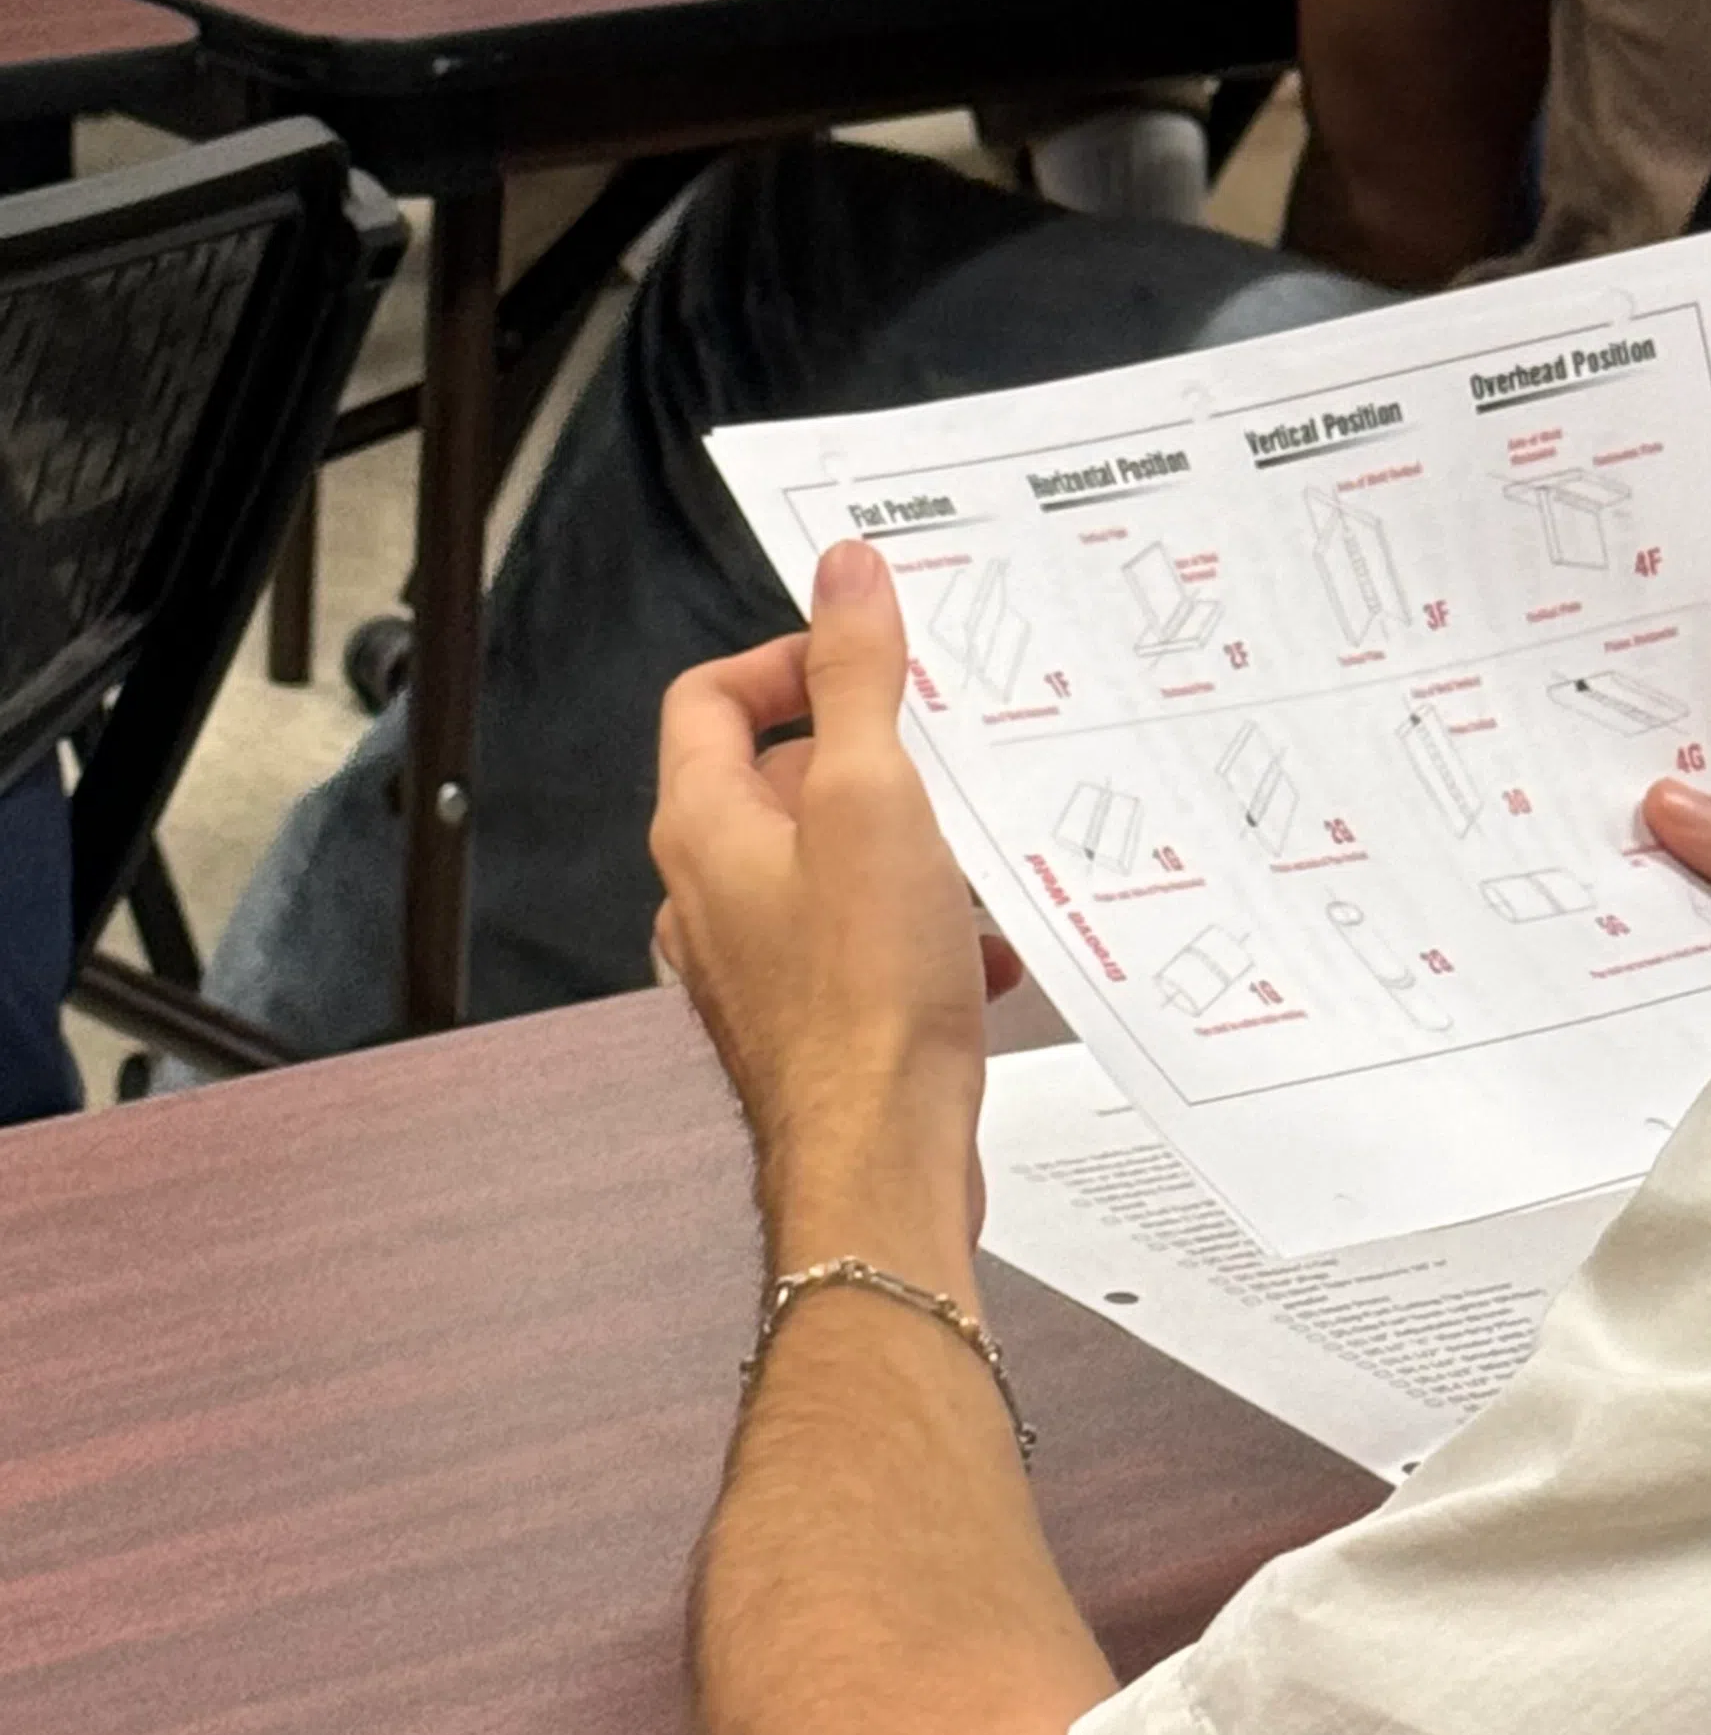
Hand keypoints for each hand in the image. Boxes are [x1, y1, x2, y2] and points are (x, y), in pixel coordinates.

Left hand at [653, 540, 1016, 1245]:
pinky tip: (982, 954)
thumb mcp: (876, 800)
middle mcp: (709, 895)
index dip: (785, 662)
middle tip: (940, 760)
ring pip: (829, 868)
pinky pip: (862, 946)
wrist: (879, 1160)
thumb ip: (857, 677)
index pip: (709, 699)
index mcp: (703, 828)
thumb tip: (844, 574)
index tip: (864, 662)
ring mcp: (753, 965)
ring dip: (908, 853)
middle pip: (774, 781)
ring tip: (970, 864)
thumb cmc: (865, 996)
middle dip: (870, 763)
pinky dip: (922, 934)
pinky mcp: (808, 1023)